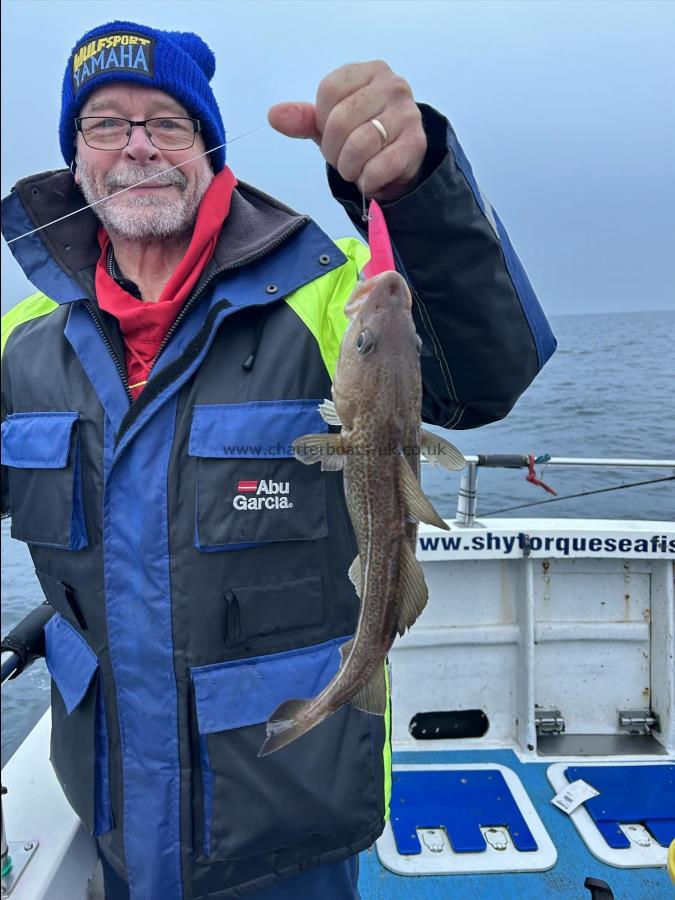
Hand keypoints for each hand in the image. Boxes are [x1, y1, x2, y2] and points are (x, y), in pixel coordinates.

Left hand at [268, 61, 426, 201]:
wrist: (400, 161)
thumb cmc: (362, 135)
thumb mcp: (329, 123)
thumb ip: (303, 118)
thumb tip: (274, 115)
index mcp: (369, 72)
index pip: (329, 91)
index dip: (322, 120)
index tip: (331, 132)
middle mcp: (392, 86)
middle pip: (341, 119)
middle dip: (333, 149)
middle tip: (341, 158)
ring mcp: (407, 114)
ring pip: (360, 145)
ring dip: (349, 168)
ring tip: (354, 168)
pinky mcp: (416, 144)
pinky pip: (378, 167)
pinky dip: (366, 181)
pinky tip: (370, 178)